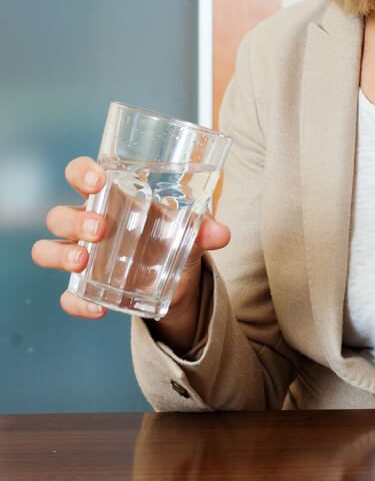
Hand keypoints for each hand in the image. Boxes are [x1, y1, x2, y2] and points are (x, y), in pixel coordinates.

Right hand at [33, 156, 230, 322]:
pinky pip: (68, 295)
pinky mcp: (86, 288)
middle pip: (58, 215)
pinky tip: (100, 307)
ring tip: (83, 262)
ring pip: (48, 250)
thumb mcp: (191, 229)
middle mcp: (88, 222)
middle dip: (74, 220)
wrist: (178, 279)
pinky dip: (78, 302)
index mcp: (109, 196)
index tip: (99, 180)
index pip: (80, 174)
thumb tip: (220, 233)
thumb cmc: (173, 235)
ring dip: (60, 255)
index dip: (81, 172)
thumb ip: (204, 228)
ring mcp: (82, 255)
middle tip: (100, 228)